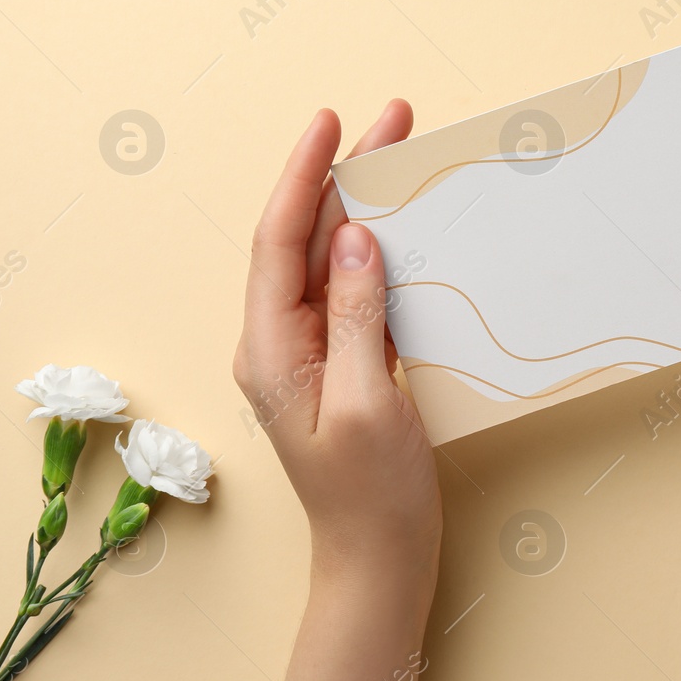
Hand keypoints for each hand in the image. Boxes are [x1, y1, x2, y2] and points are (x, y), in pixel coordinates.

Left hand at [232, 101, 441, 581]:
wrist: (378, 561)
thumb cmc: (372, 496)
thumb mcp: (369, 401)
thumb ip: (357, 316)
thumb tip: (355, 238)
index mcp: (271, 348)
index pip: (279, 239)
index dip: (303, 175)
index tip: (332, 121)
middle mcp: (281, 342)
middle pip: (307, 238)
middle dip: (342, 175)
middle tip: (392, 119)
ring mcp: (312, 354)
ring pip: (333, 260)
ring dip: (364, 208)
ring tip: (402, 157)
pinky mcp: (343, 366)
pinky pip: (356, 293)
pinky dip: (382, 254)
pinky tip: (409, 231)